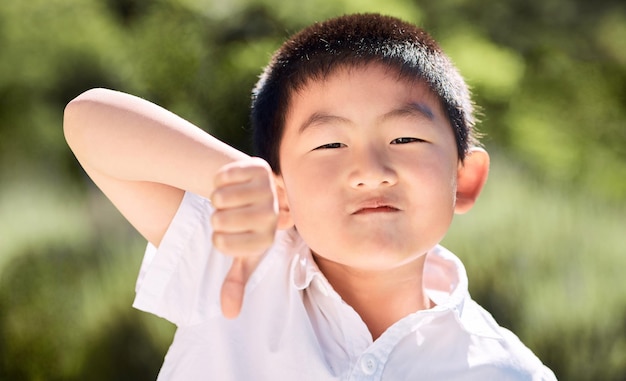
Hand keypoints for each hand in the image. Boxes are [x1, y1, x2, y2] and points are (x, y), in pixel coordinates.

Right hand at [210, 158, 278, 318]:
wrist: (259, 190)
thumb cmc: (247, 225)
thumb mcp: (242, 253)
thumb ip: (236, 281)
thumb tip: (229, 314)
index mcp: (267, 237)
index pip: (222, 244)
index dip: (217, 238)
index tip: (230, 234)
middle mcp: (272, 214)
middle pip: (219, 219)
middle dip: (216, 217)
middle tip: (228, 213)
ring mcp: (268, 188)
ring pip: (219, 197)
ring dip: (217, 197)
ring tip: (231, 198)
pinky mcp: (258, 166)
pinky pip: (221, 176)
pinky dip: (218, 178)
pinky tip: (232, 182)